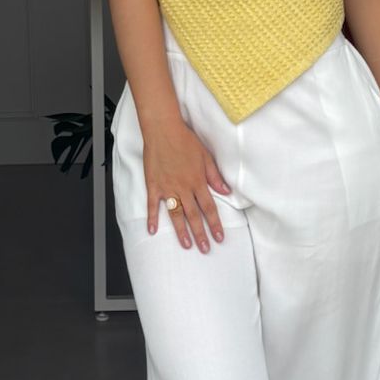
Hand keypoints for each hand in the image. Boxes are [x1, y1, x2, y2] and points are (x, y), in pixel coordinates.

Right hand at [143, 118, 231, 252]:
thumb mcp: (206, 157)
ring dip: (181, 231)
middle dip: (201, 234)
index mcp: (198, 182)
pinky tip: (152, 231)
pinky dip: (152, 218)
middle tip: (205, 249)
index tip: (219, 237)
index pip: (209, 208)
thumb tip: (226, 191)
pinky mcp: (153, 185)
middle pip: (194, 215)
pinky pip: (153, 205)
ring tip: (186, 245)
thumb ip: (215, 176)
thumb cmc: (185, 140)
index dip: (215, 224)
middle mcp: (183, 188)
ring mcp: (167, 188)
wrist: (163, 130)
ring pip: (176, 214)